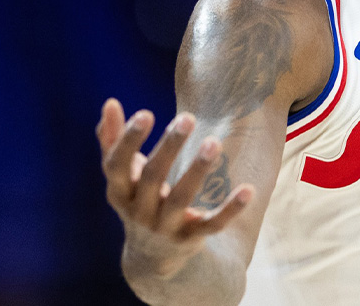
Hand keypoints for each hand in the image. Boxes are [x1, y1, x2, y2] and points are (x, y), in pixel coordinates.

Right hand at [97, 98, 254, 276]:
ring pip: (180, 200)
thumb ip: (112, 140)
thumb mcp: (121, 176)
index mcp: (119, 192)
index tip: (146, 113)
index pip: (116, 165)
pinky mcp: (191, 238)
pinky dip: (230, 210)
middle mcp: (138, 211)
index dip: (128, 140)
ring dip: (197, 171)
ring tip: (214, 142)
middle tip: (188, 117)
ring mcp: (165, 227)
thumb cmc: (137, 199)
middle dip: (169, 147)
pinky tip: (248, 189)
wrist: (149, 256)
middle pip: (152, 177)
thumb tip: (111, 103)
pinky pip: (212, 225)